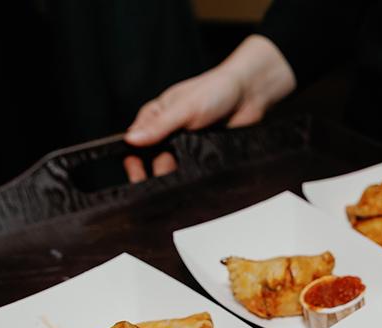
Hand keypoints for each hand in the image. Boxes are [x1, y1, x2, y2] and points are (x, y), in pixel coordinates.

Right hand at [123, 34, 295, 181]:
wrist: (250, 96)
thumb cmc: (216, 91)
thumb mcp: (183, 108)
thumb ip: (159, 126)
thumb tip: (131, 140)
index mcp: (155, 117)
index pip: (135, 143)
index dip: (133, 161)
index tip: (137, 174)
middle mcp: (168, 133)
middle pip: (153, 161)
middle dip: (154, 174)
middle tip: (160, 183)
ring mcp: (185, 146)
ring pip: (173, 169)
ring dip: (174, 176)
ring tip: (180, 179)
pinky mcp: (202, 156)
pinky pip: (193, 171)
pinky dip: (192, 176)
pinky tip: (194, 179)